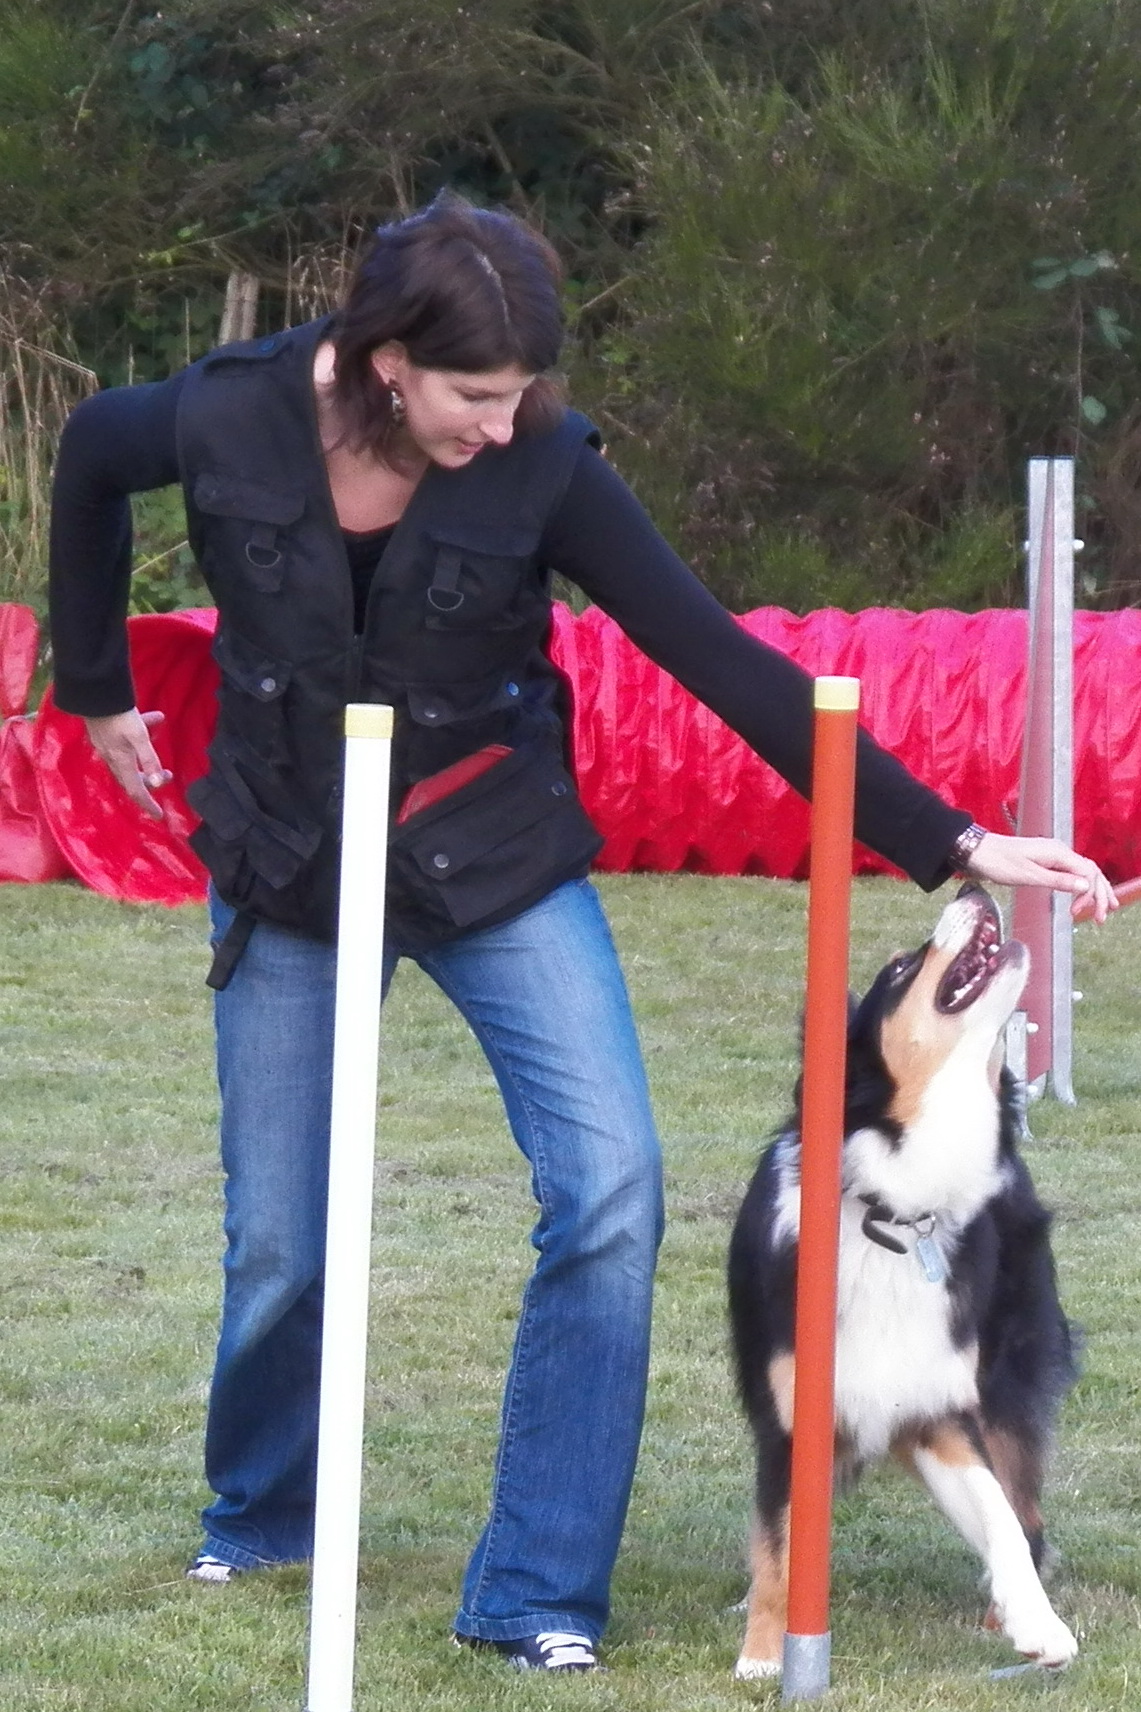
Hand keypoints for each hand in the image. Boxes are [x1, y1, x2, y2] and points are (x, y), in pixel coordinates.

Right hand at [84, 708, 171, 820]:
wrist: (94, 694)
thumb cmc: (119, 716)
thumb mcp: (139, 737)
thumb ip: (149, 759)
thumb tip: (158, 783)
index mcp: (121, 762)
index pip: (136, 791)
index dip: (147, 804)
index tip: (159, 816)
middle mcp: (112, 757)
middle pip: (132, 777)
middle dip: (150, 781)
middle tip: (168, 775)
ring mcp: (107, 745)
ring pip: (129, 760)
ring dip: (146, 761)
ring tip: (159, 753)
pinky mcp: (105, 732)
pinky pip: (126, 740)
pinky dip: (142, 735)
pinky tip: (156, 717)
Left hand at [964, 832, 1117, 924]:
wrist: (977, 850)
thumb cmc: (998, 863)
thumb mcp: (1028, 876)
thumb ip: (1058, 881)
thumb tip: (1086, 886)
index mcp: (1058, 853)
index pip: (1089, 873)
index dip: (1093, 894)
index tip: (1085, 914)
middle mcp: (1060, 851)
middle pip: (1091, 872)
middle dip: (1100, 894)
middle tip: (1103, 917)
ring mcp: (1053, 855)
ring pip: (1083, 871)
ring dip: (1093, 890)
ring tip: (1100, 910)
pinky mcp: (1045, 860)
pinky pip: (1070, 872)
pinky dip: (1079, 886)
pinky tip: (1080, 897)